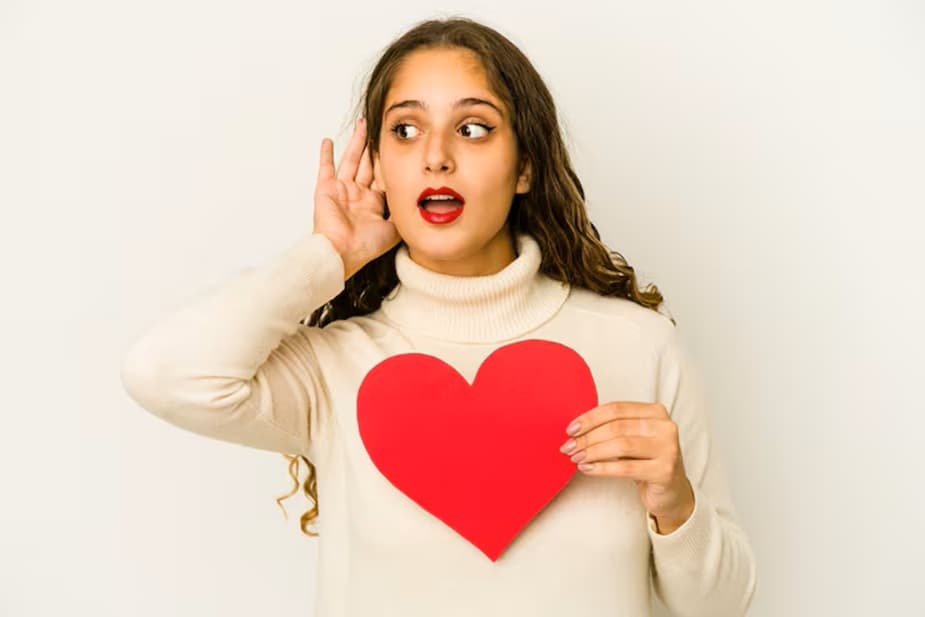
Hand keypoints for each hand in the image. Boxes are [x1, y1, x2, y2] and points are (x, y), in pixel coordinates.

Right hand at [313, 117, 400, 279]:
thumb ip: (403, 215)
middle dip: (375, 148)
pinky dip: (325, 154)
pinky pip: (326, 168)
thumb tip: (419, 206)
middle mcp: (357, 196)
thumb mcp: (394, 229)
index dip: (390, 163)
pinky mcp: (326, 189)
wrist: (342, 252)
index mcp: (372, 204)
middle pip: (369, 165)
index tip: (398, 147)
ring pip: (352, 160)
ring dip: (357, 143)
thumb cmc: (365, 246)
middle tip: (381, 129)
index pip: (384, 177)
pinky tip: (328, 141)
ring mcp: (341, 191)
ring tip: (362, 125)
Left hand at [560, 401, 694, 530]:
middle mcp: (665, 427)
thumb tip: (576, 429)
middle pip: (616, 427)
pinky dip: (602, 468)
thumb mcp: (633, 439)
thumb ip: (613, 428)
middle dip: (587, 437)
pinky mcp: (664, 471)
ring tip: (577, 458)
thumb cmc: (646, 462)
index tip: (571, 429)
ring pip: (620, 445)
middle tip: (569, 447)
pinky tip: (588, 469)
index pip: (616, 408)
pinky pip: (625, 468)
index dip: (590, 418)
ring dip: (592, 452)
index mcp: (656, 412)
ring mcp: (668, 449)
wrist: (671, 492)